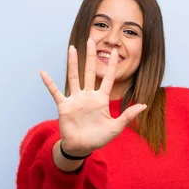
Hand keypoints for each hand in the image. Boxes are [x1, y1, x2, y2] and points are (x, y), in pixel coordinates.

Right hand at [39, 38, 146, 155]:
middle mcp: (88, 96)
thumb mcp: (115, 127)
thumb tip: (144, 105)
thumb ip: (128, 115)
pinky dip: (49, 83)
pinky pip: (56, 92)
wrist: (81, 147)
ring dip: (72, 63)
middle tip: (91, 40)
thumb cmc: (98, 138)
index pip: (107, 79)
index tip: (115, 51)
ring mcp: (75, 99)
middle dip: (91, 56)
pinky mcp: (64, 106)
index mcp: (101, 99)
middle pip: (90, 72)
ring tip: (72, 48)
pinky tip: (43, 72)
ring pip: (74, 77)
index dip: (111, 66)